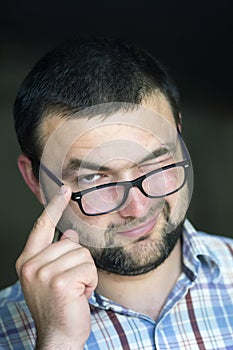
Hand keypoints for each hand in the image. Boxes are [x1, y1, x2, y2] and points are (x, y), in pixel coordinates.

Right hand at [16, 185, 97, 349]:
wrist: (59, 336)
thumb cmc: (58, 306)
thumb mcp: (52, 276)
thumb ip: (57, 252)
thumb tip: (68, 234)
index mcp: (27, 261)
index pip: (42, 226)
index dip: (54, 206)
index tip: (64, 190)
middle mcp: (31, 265)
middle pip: (71, 242)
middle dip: (78, 263)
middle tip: (71, 284)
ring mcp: (43, 273)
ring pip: (82, 254)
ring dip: (85, 273)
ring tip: (75, 289)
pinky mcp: (60, 281)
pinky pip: (88, 267)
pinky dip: (90, 282)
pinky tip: (80, 295)